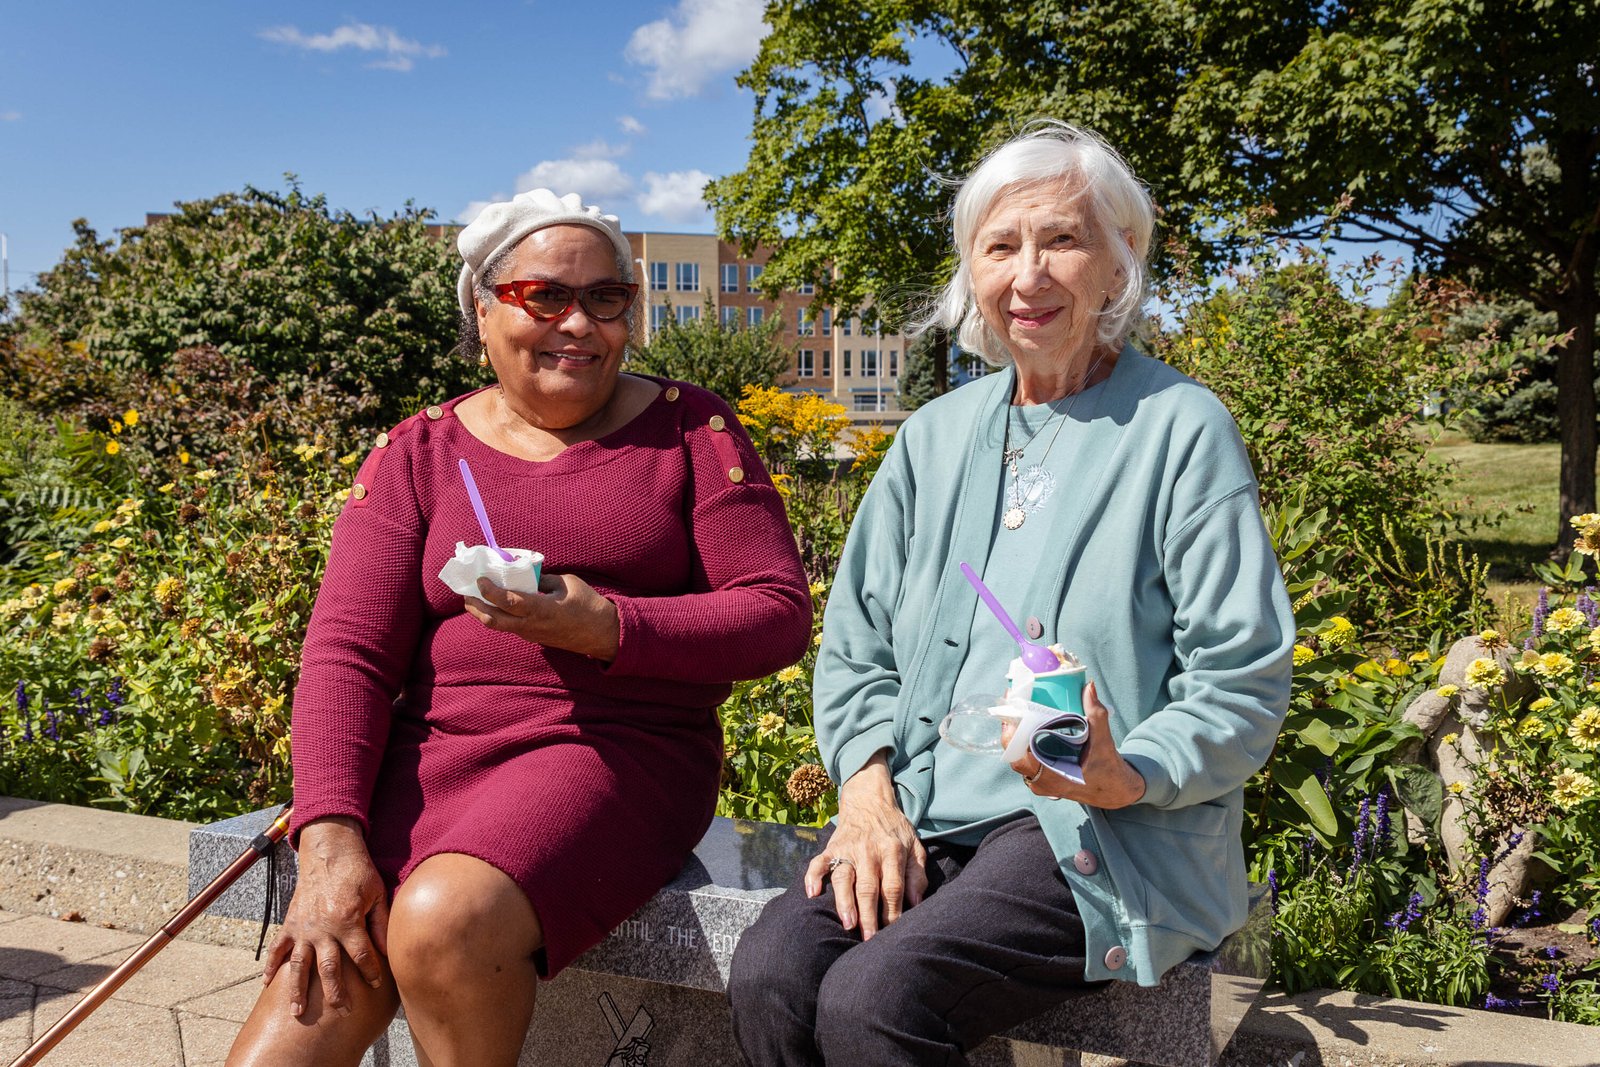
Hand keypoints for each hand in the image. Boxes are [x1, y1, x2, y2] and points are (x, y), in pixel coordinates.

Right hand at [261, 817, 389, 1016]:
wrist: (329, 850)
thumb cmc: (357, 871)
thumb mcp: (377, 894)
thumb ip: (381, 923)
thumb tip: (387, 951)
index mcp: (348, 921)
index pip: (362, 955)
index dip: (371, 971)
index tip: (376, 985)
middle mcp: (323, 928)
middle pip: (330, 968)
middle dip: (337, 992)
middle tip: (343, 1012)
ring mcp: (304, 927)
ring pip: (299, 965)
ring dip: (297, 990)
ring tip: (297, 1013)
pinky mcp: (290, 923)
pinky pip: (278, 948)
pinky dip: (271, 966)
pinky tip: (267, 985)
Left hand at [465, 571, 620, 660]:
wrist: (600, 633)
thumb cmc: (587, 604)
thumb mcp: (566, 583)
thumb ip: (543, 579)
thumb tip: (525, 575)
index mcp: (540, 609)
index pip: (506, 601)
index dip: (489, 591)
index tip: (480, 579)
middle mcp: (531, 625)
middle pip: (493, 620)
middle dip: (475, 607)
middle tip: (466, 593)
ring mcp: (531, 634)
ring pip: (499, 625)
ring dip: (484, 612)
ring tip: (475, 599)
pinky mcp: (533, 637)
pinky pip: (510, 626)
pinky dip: (498, 615)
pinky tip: (496, 605)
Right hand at [804, 752, 927, 939]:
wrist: (870, 799)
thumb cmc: (895, 829)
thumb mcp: (914, 846)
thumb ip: (917, 874)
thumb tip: (916, 903)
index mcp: (892, 851)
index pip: (893, 886)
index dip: (893, 911)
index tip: (893, 933)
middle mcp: (869, 851)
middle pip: (869, 887)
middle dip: (870, 915)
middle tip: (870, 940)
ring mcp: (848, 848)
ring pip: (844, 878)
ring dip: (844, 901)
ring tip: (848, 923)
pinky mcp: (832, 846)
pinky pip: (819, 862)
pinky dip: (813, 876)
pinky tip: (812, 893)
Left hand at [1004, 681, 1145, 808]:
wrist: (1115, 791)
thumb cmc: (1109, 771)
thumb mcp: (1104, 742)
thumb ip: (1097, 715)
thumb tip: (1089, 688)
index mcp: (1052, 777)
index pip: (1018, 757)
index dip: (1010, 733)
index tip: (1012, 711)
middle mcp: (1042, 782)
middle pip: (1014, 754)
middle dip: (1012, 729)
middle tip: (1016, 706)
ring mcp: (1041, 783)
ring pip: (1019, 757)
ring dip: (1017, 736)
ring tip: (1020, 713)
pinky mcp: (1044, 779)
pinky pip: (1026, 760)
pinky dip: (1025, 744)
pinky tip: (1028, 727)